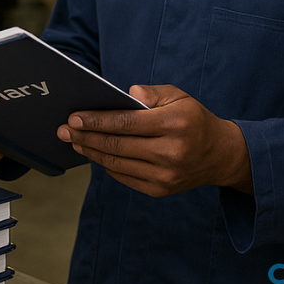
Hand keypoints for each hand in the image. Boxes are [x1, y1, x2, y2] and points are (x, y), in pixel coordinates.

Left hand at [56, 84, 251, 196]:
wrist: (220, 155)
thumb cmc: (193, 119)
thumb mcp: (179, 96)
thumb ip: (152, 93)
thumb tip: (126, 94)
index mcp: (175, 123)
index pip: (126, 122)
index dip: (96, 120)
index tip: (74, 117)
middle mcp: (171, 152)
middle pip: (117, 145)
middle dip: (85, 136)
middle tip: (63, 130)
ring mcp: (166, 175)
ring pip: (117, 163)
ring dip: (91, 152)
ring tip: (74, 141)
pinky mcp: (161, 190)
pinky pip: (125, 177)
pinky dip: (107, 165)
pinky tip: (94, 154)